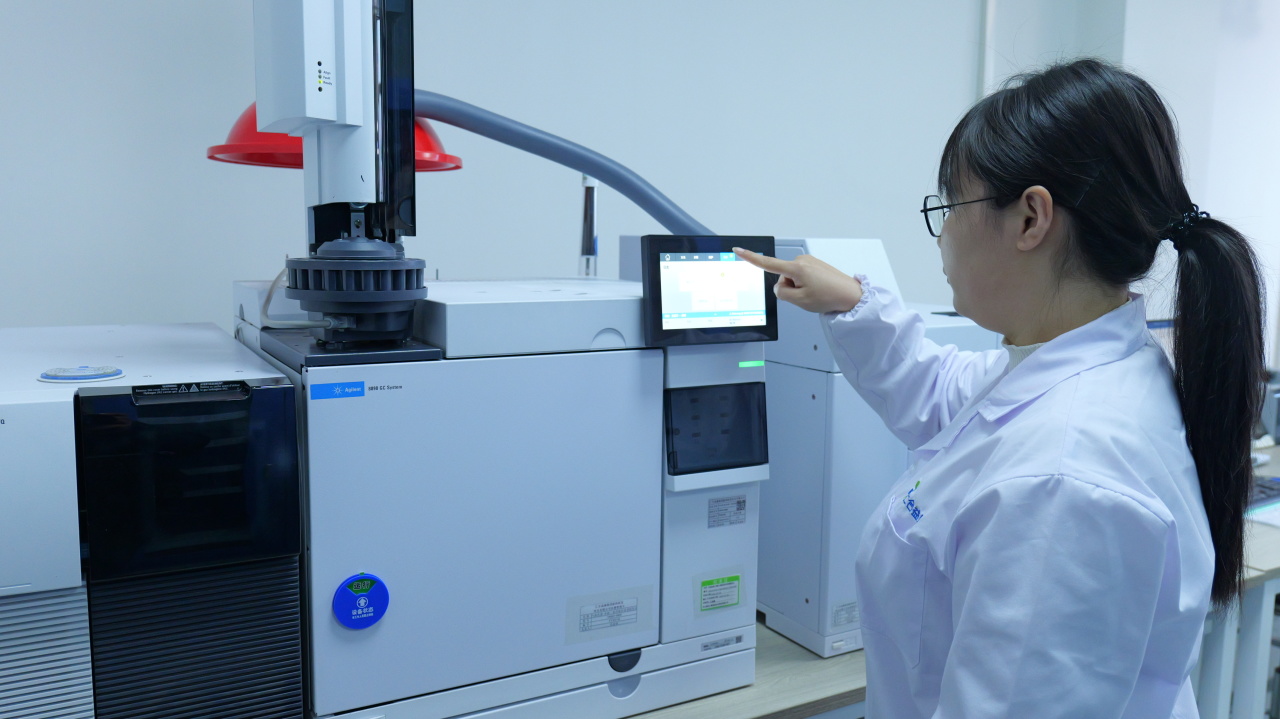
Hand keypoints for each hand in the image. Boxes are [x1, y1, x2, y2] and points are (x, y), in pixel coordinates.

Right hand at [733, 247, 862, 313]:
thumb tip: (779, 287)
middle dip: (790, 289)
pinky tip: (819, 289)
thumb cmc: (829, 297)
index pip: (767, 264)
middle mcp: (801, 261)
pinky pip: (801, 276)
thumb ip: (782, 294)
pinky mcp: (815, 264)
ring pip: (792, 278)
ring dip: (799, 287)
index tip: (737, 250)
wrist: (851, 295)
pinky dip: (806, 284)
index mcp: (796, 268)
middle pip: (782, 277)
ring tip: (816, 293)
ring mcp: (809, 261)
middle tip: (807, 297)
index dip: (750, 258)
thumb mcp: (800, 301)